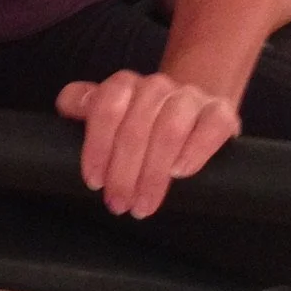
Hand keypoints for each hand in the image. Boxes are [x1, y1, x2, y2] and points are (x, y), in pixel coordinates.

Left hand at [56, 71, 239, 219]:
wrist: (195, 110)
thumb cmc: (145, 121)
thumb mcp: (111, 113)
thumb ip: (83, 104)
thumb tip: (69, 104)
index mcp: (126, 85)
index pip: (106, 107)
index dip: (97, 146)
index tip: (94, 182)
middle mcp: (157, 86)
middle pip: (136, 126)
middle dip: (124, 172)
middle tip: (119, 205)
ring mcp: (191, 98)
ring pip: (171, 128)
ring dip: (154, 172)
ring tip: (145, 204)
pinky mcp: (221, 112)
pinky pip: (212, 125)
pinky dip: (196, 149)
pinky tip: (181, 173)